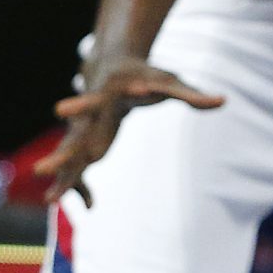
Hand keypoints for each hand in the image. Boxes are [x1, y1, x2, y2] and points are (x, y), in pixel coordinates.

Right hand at [39, 56, 225, 205]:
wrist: (110, 69)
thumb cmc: (145, 76)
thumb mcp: (171, 83)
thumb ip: (193, 96)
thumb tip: (223, 101)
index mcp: (113, 93)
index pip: (108, 100)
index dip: (112, 101)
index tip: (111, 102)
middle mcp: (94, 112)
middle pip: (79, 131)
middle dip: (66, 147)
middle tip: (49, 155)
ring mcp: (85, 128)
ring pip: (71, 153)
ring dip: (61, 173)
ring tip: (50, 199)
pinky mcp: (84, 142)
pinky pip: (76, 166)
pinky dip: (73, 184)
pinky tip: (73, 203)